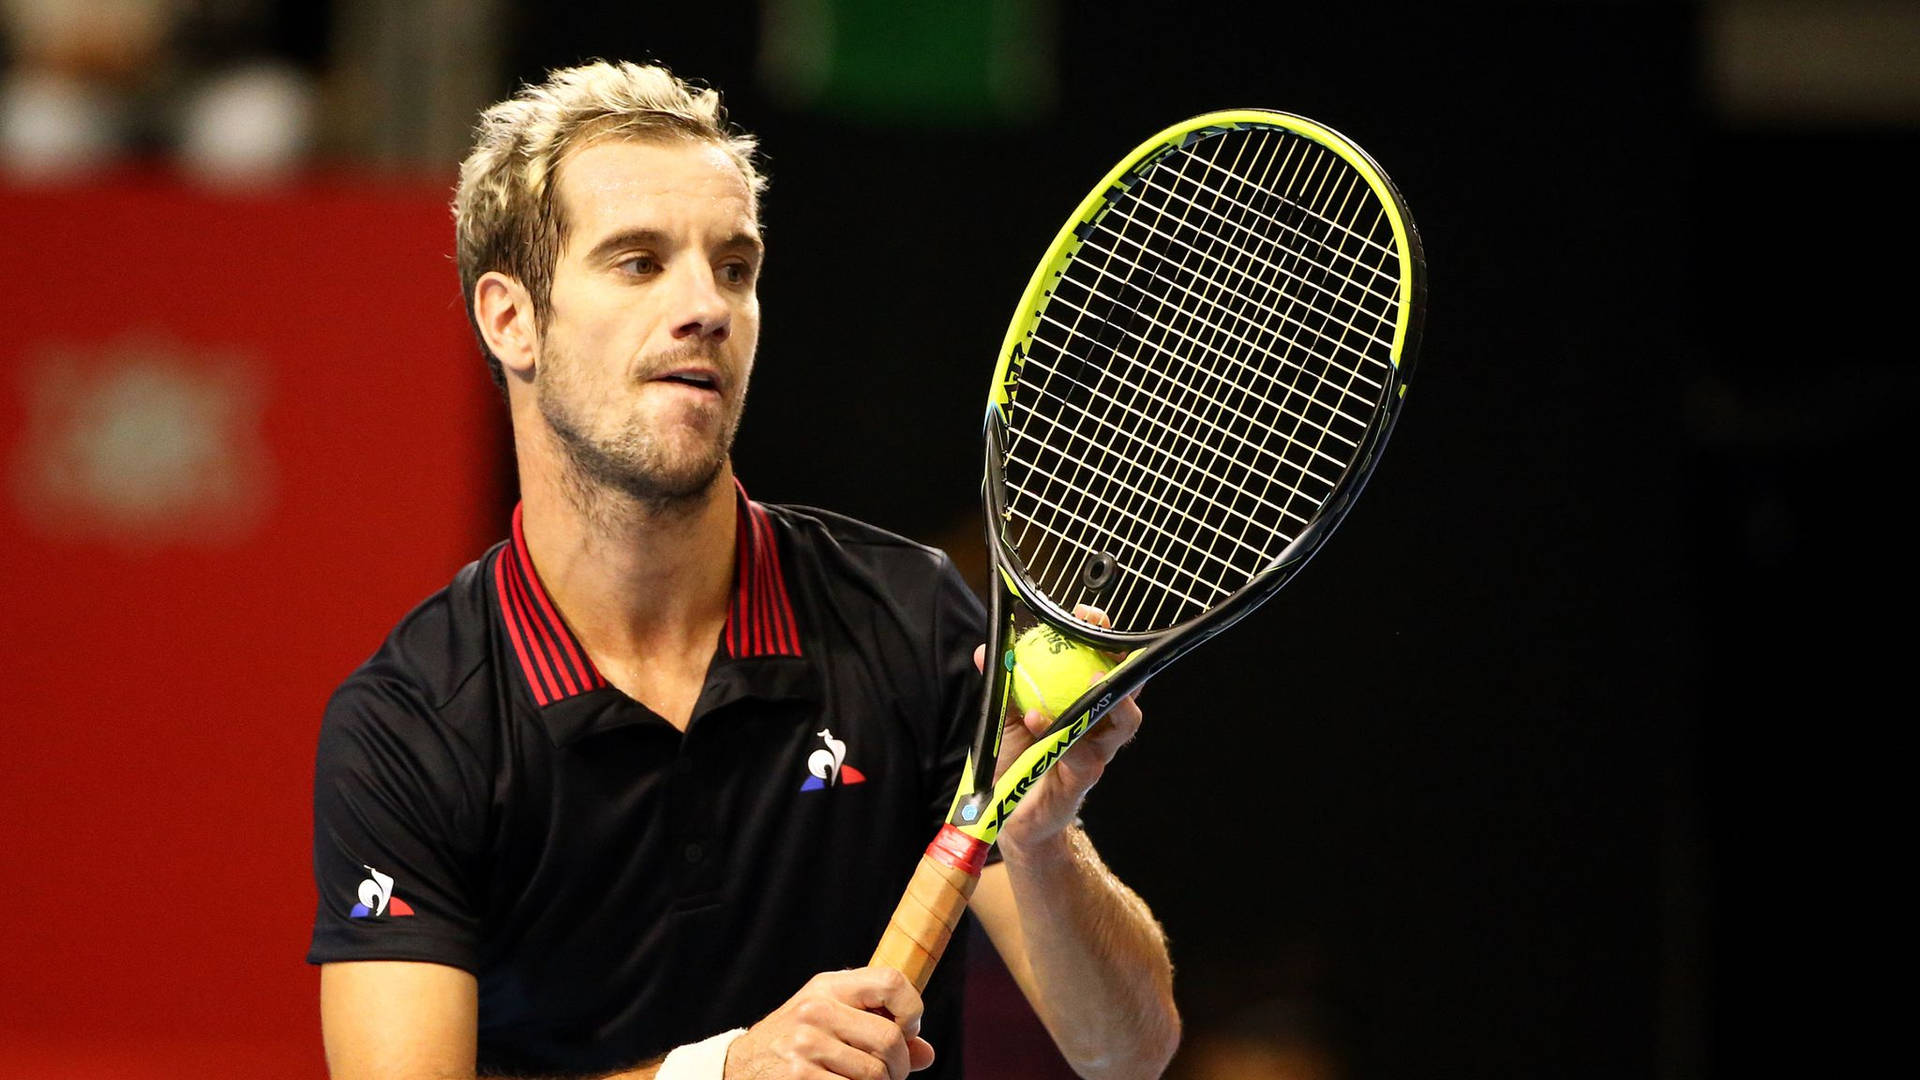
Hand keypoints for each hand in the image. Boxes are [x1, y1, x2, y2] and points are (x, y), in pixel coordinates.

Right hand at [725, 967, 935, 1078]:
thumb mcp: (831, 1019)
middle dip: (900, 1065)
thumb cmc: (796, 1042)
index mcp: (828, 986)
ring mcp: (805, 1045)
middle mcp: (816, 1010)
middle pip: (890, 1038)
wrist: (739, 1068)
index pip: (892, 980)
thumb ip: (877, 1026)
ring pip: (876, 1074)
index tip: (908, 1030)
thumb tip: (926, 1054)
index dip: (912, 1008)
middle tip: (890, 1074)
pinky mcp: (798, 1078)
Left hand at [973, 605, 1142, 857]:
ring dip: (1108, 696)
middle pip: (1129, 687)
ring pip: (1123, 721)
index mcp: (1087, 703)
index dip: (1104, 637)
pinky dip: (1061, 733)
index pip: (1107, 663)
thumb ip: (1002, 685)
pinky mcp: (1085, 780)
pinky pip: (1083, 755)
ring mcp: (1098, 753)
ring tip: (1090, 678)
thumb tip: (985, 651)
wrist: (1007, 812)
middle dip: (1123, 657)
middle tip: (1099, 637)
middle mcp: (1101, 725)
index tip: (1088, 615)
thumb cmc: (1015, 758)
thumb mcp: (1005, 715)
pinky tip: (1038, 719)